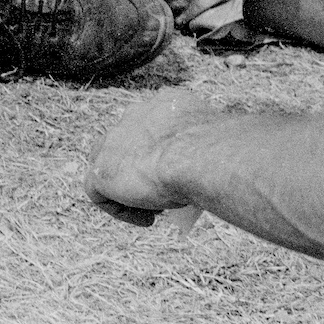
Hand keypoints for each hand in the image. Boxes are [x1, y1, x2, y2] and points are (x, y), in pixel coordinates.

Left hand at [86, 88, 216, 224]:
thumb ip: (211, 148)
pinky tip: (148, 219)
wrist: (202, 156)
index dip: (165, 153)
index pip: (154, 127)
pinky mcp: (101, 171)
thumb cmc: (221, 153)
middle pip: (129, 146)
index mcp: (163, 104)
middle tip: (168, 192)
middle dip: (144, 170)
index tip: (182, 174)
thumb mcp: (218, 143)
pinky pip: (99, 194)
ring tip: (159, 208)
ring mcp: (112, 142)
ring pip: (111, 168)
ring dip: (131, 191)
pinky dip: (123, 211)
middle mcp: (133, 116)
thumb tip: (223, 165)